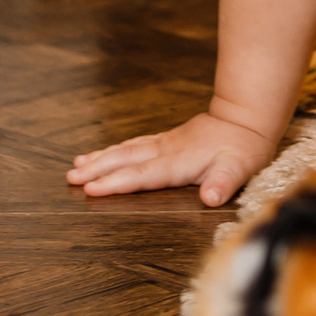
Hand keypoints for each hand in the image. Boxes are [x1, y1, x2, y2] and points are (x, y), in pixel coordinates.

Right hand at [68, 110, 277, 205]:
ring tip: (76, 166)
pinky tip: (104, 153)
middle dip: (96, 170)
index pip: (141, 175)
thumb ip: (223, 183)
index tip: (90, 189)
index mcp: (177, 163)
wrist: (246, 117)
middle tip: (70, 178)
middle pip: (124, 160)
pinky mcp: (167, 140)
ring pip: (126, 150)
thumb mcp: (239, 168)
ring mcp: (164, 144)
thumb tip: (211, 198)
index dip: (115, 183)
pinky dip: (115, 149)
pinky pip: (134, 144)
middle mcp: (165, 151)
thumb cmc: (243, 147)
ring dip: (100, 158)